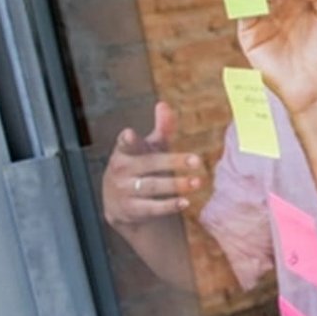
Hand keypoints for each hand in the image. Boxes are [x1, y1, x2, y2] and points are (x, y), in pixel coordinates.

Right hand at [102, 102, 204, 228]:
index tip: (129, 134)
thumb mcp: (148, 149)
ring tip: (198, 182)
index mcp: (124, 152)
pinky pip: (152, 208)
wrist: (118, 205)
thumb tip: (164, 104)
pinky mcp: (131, 210)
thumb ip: (159, 130)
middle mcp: (122, 171)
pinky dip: (169, 206)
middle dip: (173, 162)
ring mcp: (125, 191)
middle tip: (198, 160)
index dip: (127, 140)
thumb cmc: (138, 168)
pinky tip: (186, 202)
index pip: (124, 144)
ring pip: (153, 187)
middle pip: (149, 164)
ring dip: (176, 185)